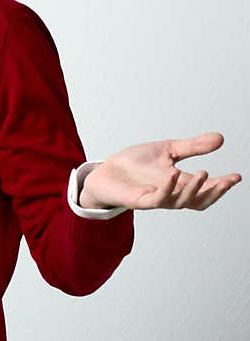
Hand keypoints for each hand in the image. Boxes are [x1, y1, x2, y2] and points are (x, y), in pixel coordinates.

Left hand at [80, 132, 241, 209]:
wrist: (105, 171)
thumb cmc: (134, 165)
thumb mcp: (167, 150)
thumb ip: (192, 147)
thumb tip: (220, 139)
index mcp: (179, 183)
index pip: (206, 188)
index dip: (222, 184)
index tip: (237, 176)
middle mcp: (170, 193)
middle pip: (199, 200)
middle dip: (215, 191)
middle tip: (228, 180)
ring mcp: (156, 199)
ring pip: (181, 202)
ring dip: (194, 190)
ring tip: (204, 173)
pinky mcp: (140, 200)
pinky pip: (157, 198)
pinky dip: (168, 187)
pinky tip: (174, 174)